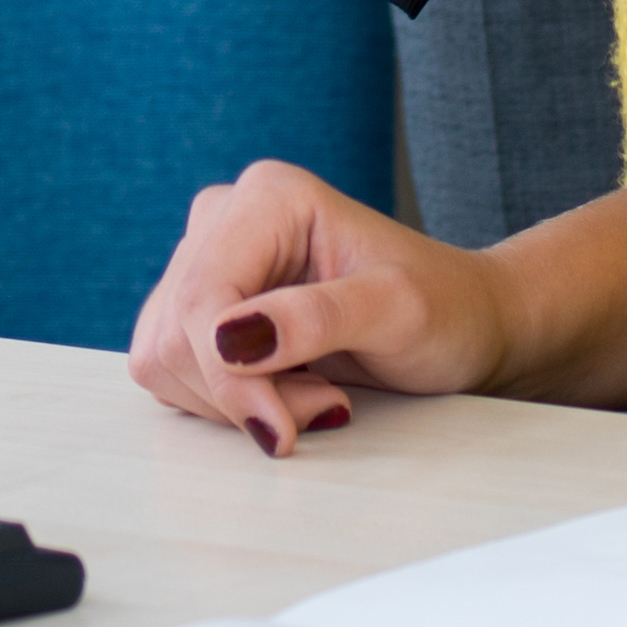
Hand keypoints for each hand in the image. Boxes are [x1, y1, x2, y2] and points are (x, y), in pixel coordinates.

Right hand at [130, 162, 518, 448]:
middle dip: (241, 391)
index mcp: (267, 197)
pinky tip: (286, 392)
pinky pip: (173, 370)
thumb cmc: (442, 307)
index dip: (228, 374)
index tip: (280, 429)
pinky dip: (225, 401)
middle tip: (324, 405)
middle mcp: (226, 219)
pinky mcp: (203, 309)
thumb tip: (228, 340)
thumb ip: (316, 320)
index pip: (202, 296)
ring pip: (166, 355)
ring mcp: (209, 262)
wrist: (459, 322)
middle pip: (177, 331)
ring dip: (234, 401)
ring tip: (315, 395)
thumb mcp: (397, 312)